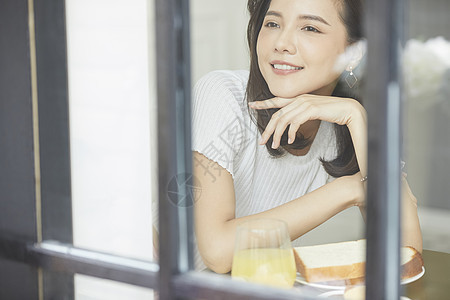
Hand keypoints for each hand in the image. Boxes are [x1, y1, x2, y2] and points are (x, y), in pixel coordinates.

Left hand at [248, 94, 364, 148]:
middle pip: (277, 115)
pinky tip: (289, 141)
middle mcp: (299, 99)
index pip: (277, 100)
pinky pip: (294, 123)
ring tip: (274, 146)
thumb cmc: (332, 112)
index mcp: (298, 98)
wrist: (348, 109)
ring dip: (277, 135)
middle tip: (261, 141)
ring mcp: (304, 103)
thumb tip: (291, 124)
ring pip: (283, 120)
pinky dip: (290, 133)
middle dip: (267, 129)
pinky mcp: (310, 109)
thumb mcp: (313, 112)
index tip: (252, 105)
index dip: (264, 103)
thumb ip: (301, 114)